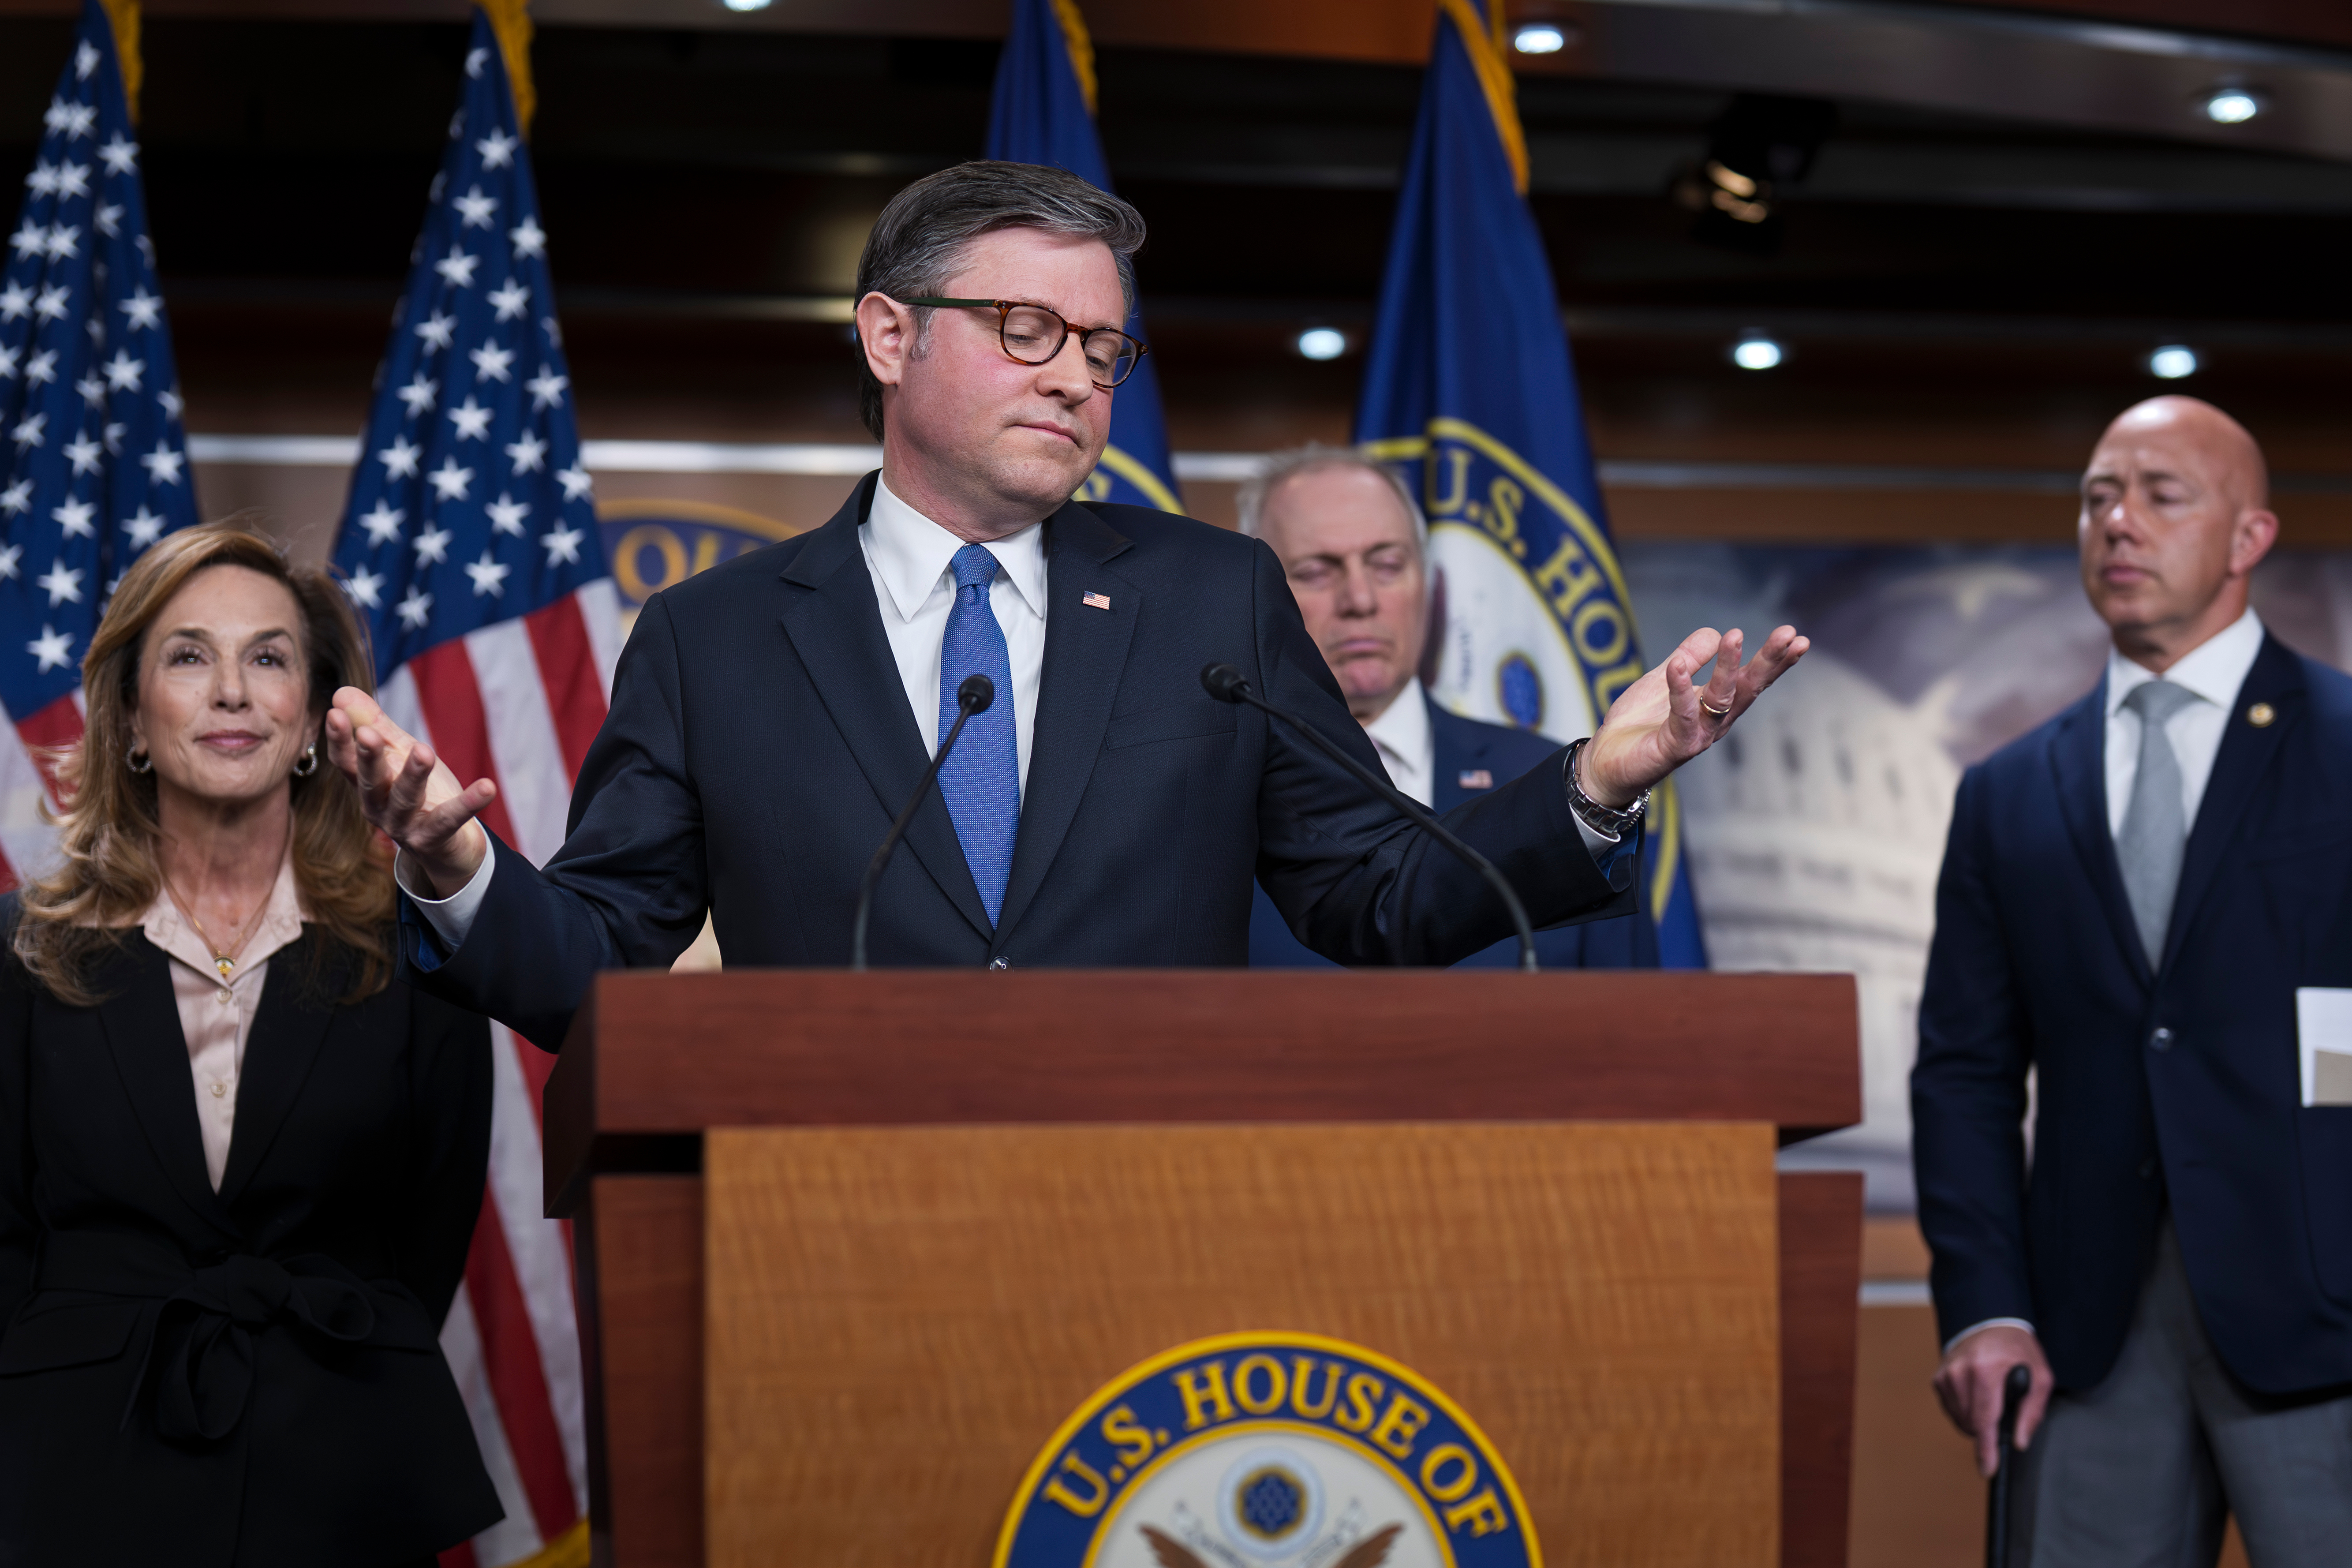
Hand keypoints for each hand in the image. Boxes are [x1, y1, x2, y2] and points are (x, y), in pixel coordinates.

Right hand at [322, 686, 495, 897]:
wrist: (447, 847)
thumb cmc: (419, 793)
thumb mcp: (398, 756)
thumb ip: (375, 726)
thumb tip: (341, 692)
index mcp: (366, 785)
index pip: (345, 762)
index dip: (339, 739)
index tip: (335, 712)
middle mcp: (378, 808)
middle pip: (369, 782)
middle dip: (368, 758)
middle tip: (368, 734)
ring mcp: (404, 827)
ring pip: (406, 799)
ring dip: (414, 775)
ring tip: (424, 751)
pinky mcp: (434, 839)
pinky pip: (452, 819)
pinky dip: (469, 803)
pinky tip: (487, 786)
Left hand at [1577, 625, 1808, 806]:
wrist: (1606, 763)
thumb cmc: (1638, 724)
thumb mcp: (1663, 679)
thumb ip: (1689, 657)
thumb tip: (1715, 632)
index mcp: (1716, 704)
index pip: (1751, 679)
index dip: (1775, 660)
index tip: (1796, 637)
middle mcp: (1714, 721)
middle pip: (1748, 688)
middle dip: (1770, 662)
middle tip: (1790, 635)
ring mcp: (1698, 736)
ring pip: (1721, 699)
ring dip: (1729, 667)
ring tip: (1735, 636)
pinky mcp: (1675, 747)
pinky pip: (1682, 715)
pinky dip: (1680, 689)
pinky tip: (1679, 665)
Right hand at [1933, 1324, 2053, 1478]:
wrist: (1990, 1323)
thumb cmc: (2018, 1351)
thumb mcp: (2040, 1377)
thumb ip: (2032, 1411)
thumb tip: (2019, 1442)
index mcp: (1986, 1370)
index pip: (1984, 1419)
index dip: (1986, 1448)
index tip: (1987, 1470)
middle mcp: (1960, 1372)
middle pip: (1971, 1423)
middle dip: (1988, 1430)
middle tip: (2004, 1413)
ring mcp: (1946, 1374)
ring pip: (1959, 1419)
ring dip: (1976, 1422)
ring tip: (1991, 1402)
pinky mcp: (1938, 1377)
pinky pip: (1951, 1409)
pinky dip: (1965, 1412)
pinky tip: (1977, 1397)